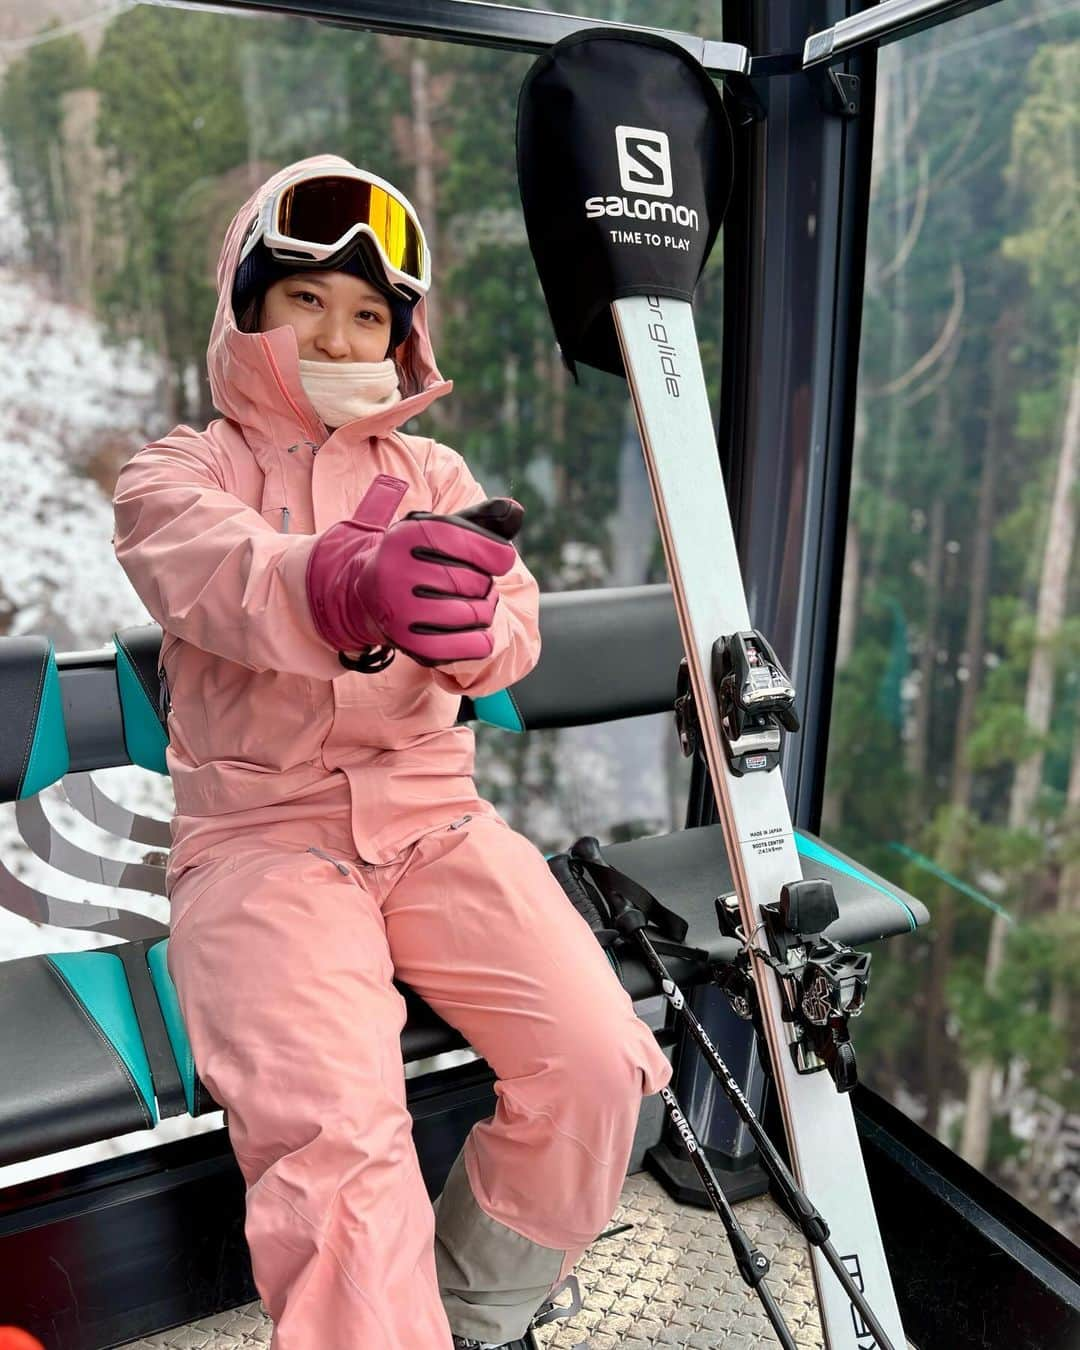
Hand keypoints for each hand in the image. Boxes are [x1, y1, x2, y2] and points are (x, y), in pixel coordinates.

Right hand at [307, 478, 523, 666]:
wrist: (370, 595)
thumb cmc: (420, 558)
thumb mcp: (443, 529)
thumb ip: (483, 518)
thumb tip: (516, 511)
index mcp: (412, 533)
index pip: (485, 548)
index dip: (498, 555)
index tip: (494, 558)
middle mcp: (401, 570)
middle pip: (481, 583)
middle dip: (484, 584)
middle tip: (466, 583)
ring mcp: (403, 610)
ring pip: (479, 614)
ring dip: (483, 610)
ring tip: (465, 603)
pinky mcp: (411, 643)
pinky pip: (474, 645)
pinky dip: (481, 639)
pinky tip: (469, 629)